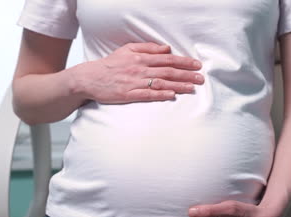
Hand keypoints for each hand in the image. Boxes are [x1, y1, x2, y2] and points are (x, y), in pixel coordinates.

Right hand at [68, 42, 204, 103]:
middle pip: (167, 71)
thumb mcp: (127, 49)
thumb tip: (166, 49)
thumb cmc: (110, 64)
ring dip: (178, 85)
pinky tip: (171, 95)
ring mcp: (134, 82)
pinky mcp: (128, 94)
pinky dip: (160, 94)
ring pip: (160, 83)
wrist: (90, 78)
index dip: (184, 62)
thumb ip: (147, 48)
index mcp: (140, 57)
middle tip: (201, 78)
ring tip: (192, 87)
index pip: (167, 59)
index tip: (197, 65)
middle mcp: (139, 69)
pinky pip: (147, 94)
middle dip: (186, 74)